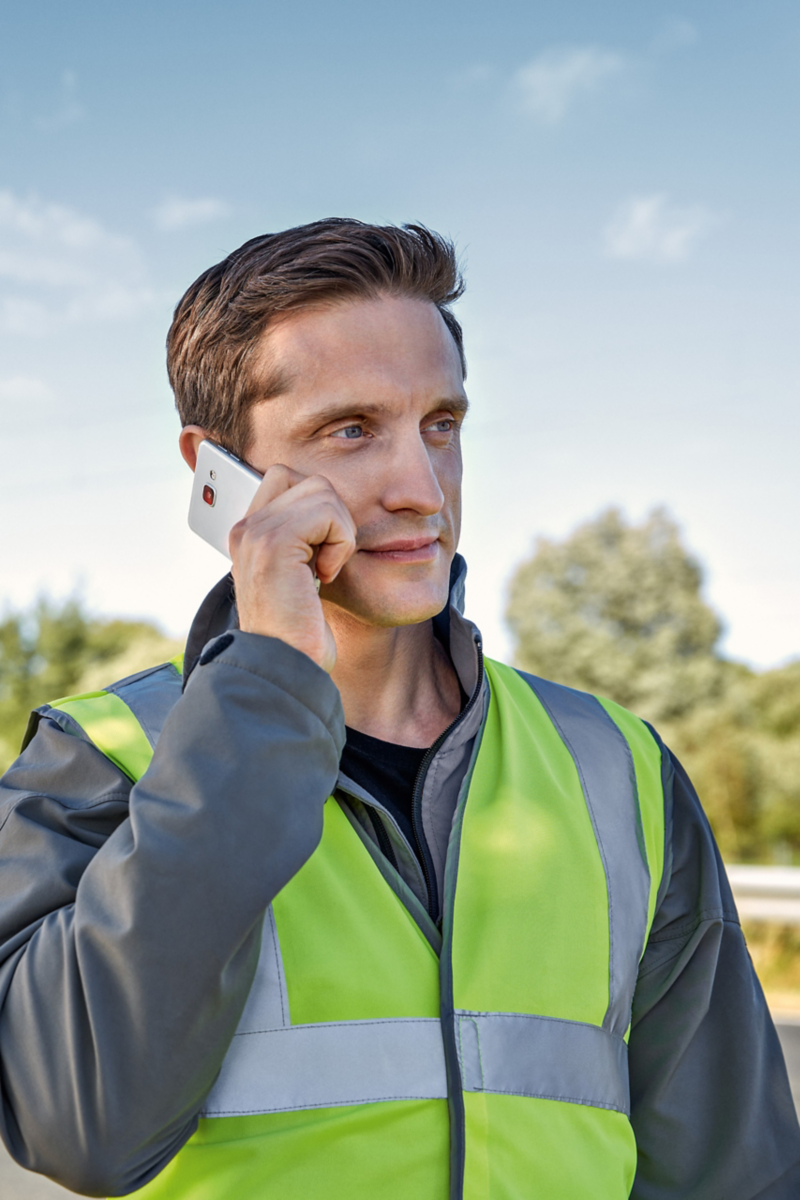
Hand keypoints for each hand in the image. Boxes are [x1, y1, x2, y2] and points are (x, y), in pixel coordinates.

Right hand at [229, 465, 356, 671]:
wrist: (284, 666)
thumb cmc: (299, 632)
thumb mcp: (298, 577)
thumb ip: (302, 540)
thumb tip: (331, 508)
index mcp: (248, 534)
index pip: (286, 478)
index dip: (318, 508)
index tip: (318, 553)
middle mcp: (245, 528)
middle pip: (308, 480)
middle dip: (333, 516)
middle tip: (326, 560)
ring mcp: (256, 533)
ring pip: (322, 491)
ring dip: (340, 531)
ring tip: (325, 569)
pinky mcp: (274, 543)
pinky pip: (328, 513)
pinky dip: (341, 543)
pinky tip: (325, 575)